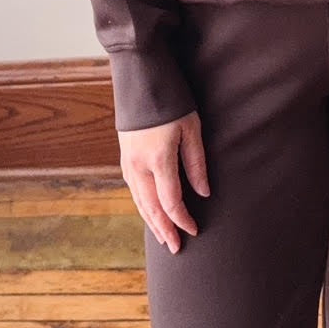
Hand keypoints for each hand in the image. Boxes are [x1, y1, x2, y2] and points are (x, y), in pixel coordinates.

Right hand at [118, 111, 209, 254]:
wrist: (140, 79)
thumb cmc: (172, 101)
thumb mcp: (192, 128)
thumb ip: (197, 163)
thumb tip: (203, 193)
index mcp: (158, 159)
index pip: (171, 202)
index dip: (183, 220)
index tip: (194, 231)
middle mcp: (139, 165)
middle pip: (151, 208)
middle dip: (164, 230)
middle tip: (175, 249)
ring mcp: (128, 162)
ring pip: (139, 201)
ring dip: (151, 221)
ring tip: (162, 238)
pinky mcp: (125, 157)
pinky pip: (133, 189)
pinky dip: (142, 205)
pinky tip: (149, 212)